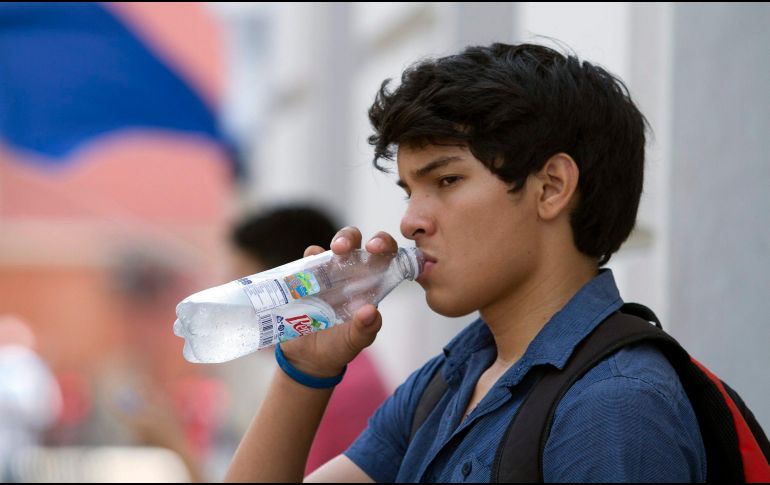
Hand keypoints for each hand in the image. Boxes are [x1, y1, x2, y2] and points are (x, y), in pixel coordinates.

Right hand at [278, 227, 398, 377]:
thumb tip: (371, 311)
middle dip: (351, 237)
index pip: (383, 256)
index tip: (377, 248)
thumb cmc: (339, 346)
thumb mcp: (354, 342)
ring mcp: (328, 271)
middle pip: (356, 241)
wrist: (308, 357)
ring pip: (335, 244)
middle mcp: (351, 272)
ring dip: (336, 241)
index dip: (384, 245)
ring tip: (334, 252)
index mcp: (369, 284)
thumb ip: (365, 329)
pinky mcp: (306, 276)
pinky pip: (309, 258)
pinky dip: (310, 257)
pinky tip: (309, 265)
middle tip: (345, 248)